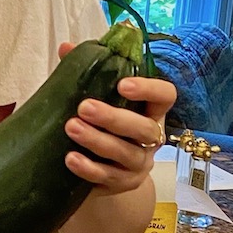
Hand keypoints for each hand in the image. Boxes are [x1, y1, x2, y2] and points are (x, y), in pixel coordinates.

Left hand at [58, 41, 176, 195]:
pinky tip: (70, 159)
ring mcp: (139, 163)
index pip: (165, 96)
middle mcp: (151, 137)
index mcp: (150, 110)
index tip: (123, 84)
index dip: (149, 89)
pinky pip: (110, 178)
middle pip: (144, 128)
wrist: (100, 169)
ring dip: (98, 141)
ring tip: (71, 128)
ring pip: (126, 154)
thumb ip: (86, 71)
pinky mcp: (124, 183)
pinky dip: (89, 169)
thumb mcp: (96, 97)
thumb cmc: (100, 124)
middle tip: (84, 107)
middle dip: (114, 117)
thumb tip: (66, 48)